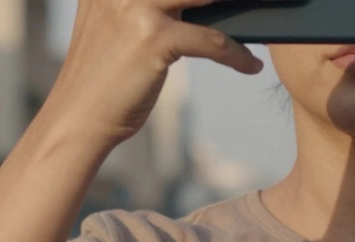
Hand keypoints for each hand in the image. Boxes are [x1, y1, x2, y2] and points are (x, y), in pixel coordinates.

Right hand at [44, 0, 269, 147]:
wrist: (80, 117)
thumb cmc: (106, 75)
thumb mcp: (119, 22)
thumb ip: (149, 2)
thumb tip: (206, 1)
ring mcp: (136, 6)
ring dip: (248, 3)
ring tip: (275, 7)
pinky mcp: (152, 39)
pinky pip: (212, 41)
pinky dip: (237, 55)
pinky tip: (251, 65)